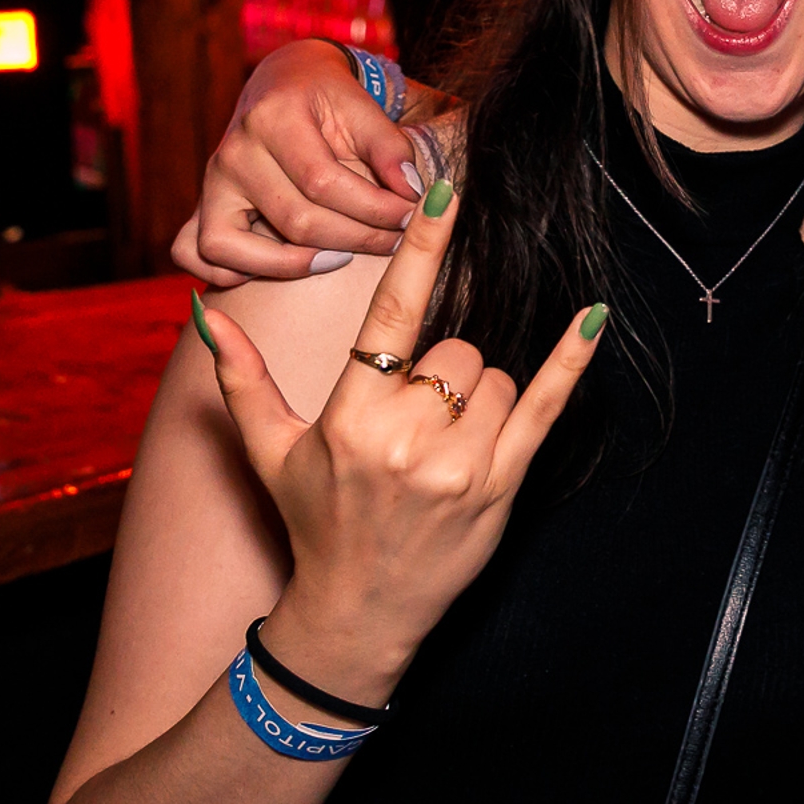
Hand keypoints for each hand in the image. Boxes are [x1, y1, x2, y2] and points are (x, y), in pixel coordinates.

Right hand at [173, 40, 424, 284]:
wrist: (284, 83)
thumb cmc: (329, 100)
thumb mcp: (364, 108)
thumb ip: (391, 149)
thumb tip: (412, 194)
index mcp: (274, 118)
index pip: (324, 182)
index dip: (374, 209)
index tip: (411, 217)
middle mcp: (233, 151)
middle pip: (292, 220)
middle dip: (354, 239)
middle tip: (393, 241)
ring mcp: (211, 181)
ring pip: (233, 246)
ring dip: (293, 265)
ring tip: (341, 258)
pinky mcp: (202, 204)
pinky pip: (194, 253)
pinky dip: (226, 272)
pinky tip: (279, 265)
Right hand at [195, 182, 606, 699]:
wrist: (358, 612)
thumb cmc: (315, 521)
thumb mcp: (270, 452)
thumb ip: (243, 378)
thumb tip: (210, 310)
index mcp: (350, 418)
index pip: (392, 314)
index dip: (423, 249)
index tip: (447, 190)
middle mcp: (405, 439)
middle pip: (457, 352)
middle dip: (444, 375)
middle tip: (417, 424)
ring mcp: (459, 466)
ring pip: (497, 379)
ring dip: (481, 400)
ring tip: (445, 448)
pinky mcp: (501, 487)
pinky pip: (546, 408)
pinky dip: (570, 363)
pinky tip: (593, 318)